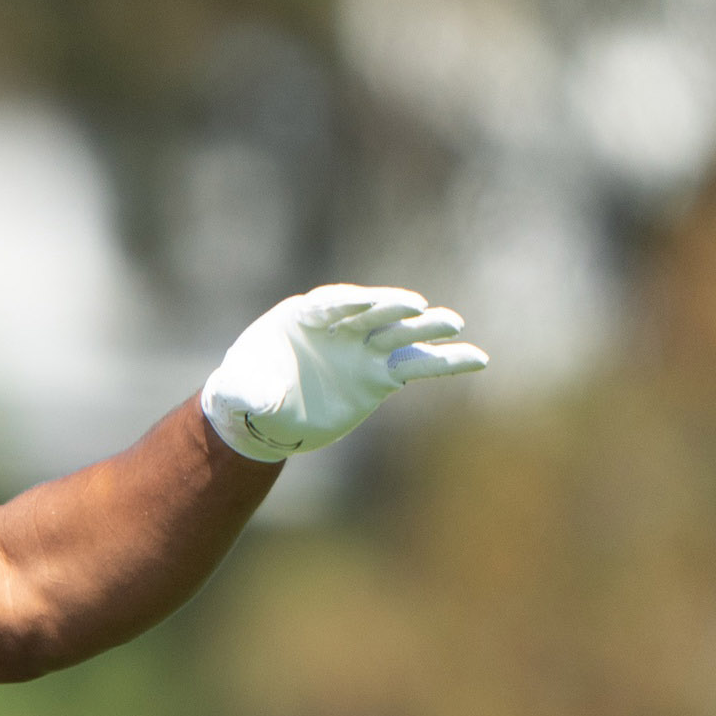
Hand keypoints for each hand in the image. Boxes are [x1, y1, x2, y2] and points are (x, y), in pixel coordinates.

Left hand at [201, 284, 487, 462]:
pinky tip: (477, 358)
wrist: (266, 415)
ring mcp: (362, 349)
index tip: (367, 300)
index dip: (348, 300)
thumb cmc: (247, 391)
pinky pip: (416, 366)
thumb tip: (255, 398)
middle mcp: (339, 327)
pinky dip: (445, 362)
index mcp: (302, 317)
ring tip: (455, 324)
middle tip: (419, 306)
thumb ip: (246, 391)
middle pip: (370, 311)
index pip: (330, 303)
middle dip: (391, 307)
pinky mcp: (378, 376)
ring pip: (399, 334)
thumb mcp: (237, 392)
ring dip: (426, 328)